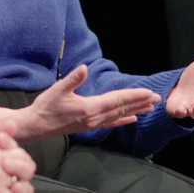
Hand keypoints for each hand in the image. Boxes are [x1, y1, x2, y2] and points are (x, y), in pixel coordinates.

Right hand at [0, 64, 159, 141]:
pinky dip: (123, 120)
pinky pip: (111, 122)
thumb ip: (72, 79)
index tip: (148, 92)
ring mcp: (92, 123)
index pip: (117, 100)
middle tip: (157, 98)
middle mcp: (94, 117)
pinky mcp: (89, 125)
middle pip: (122, 108)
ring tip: (149, 108)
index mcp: (89, 107)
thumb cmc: (46, 107)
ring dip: (135, 110)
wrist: (36, 125)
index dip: (133, 95)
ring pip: (119, 115)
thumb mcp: (57, 90)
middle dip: (140, 103)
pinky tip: (131, 118)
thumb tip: (84, 68)